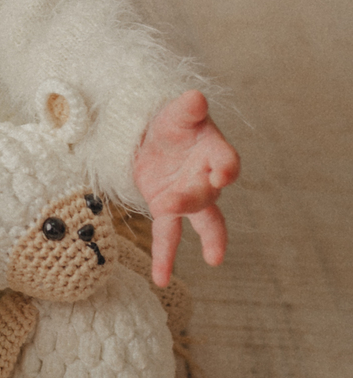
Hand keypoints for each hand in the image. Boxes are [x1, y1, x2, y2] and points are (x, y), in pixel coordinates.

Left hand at [132, 90, 239, 286]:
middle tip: (175, 203)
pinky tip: (162, 279)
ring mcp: (188, 195)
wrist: (151, 132)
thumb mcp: (176, 111)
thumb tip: (195, 98)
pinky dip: (165, 257)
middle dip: (195, 199)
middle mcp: (206, 177)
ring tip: (215, 258)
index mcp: (213, 151)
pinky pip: (168, 236)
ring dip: (206, 238)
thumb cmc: (171, 121)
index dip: (226, 168)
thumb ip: (186, 109)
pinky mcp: (166, 207)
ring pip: (200, 219)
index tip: (222, 174)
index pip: (226, 160)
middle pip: (207, 192)